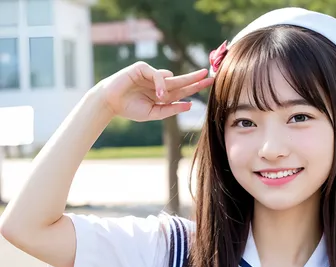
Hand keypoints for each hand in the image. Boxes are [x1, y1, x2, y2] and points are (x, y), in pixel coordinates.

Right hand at [96, 62, 213, 121]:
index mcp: (162, 95)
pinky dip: (160, 83)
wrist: (111, 103)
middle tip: (209, 75)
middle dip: (194, 79)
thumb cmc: (130, 109)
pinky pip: (158, 74)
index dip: (195, 87)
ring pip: (170, 78)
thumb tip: (190, 105)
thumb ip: (171, 109)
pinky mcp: (143, 68)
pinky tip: (158, 93)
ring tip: (160, 98)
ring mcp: (151, 75)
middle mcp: (159, 84)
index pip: (182, 90)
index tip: (210, 84)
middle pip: (181, 80)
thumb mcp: (154, 113)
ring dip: (170, 88)